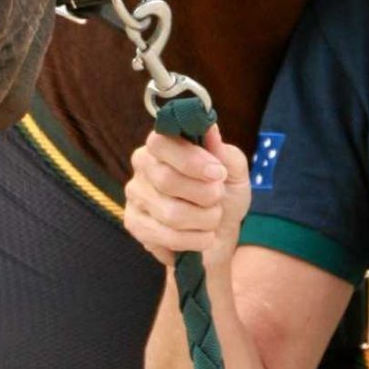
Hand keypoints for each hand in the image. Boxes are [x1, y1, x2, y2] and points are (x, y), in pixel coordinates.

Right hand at [123, 125, 252, 273]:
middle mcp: (142, 165)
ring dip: (204, 219)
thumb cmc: (224, 196)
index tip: (218, 173)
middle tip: (218, 197)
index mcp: (163, 144)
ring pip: (170, 213)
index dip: (191, 160)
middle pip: (166, 180)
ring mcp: (135, 196)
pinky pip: (166, 237)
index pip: (161, 143)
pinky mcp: (134, 224)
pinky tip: (200, 236)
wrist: (221, 234)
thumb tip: (210, 128)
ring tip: (211, 218)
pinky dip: (194, 240)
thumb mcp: (234, 172)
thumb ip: (223, 152)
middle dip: (204, 194)